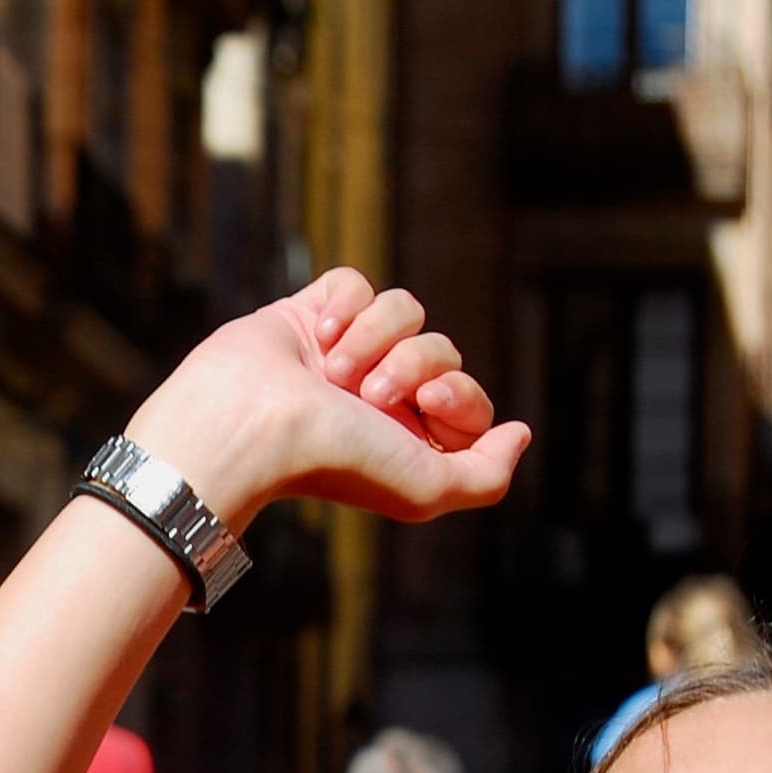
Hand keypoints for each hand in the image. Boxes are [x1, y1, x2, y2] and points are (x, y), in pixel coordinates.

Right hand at [120, 268, 527, 530]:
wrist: (252, 425)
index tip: (429, 401)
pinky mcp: (310, 315)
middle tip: (370, 394)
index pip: (468, 401)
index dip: (461, 395)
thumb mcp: (425, 489)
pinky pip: (356, 283)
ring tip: (334, 372)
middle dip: (413, 365)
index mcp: (405, 439)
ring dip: (375, 337)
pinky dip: (344, 306)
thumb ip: (486, 476)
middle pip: (441, 350)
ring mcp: (344, 354)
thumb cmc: (333, 461)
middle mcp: (377, 398)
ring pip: (404, 310)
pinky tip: (317, 338)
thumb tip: (520, 433)